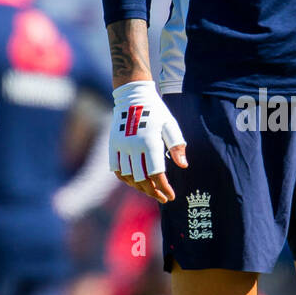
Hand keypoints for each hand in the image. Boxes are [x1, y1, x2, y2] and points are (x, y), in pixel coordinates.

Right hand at [110, 81, 186, 202]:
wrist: (133, 96)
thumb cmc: (156, 112)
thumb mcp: (170, 125)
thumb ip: (177, 145)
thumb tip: (183, 166)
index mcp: (150, 142)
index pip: (157, 174)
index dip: (164, 188)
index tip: (171, 197)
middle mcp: (134, 146)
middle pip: (142, 179)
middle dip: (153, 192)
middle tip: (162, 198)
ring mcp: (121, 146)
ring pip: (128, 177)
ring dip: (139, 187)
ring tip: (150, 190)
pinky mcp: (112, 145)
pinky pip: (116, 169)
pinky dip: (125, 178)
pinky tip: (134, 182)